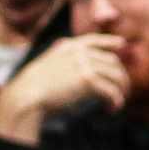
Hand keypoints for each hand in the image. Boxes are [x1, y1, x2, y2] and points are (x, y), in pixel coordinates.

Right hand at [0, 36, 130, 144]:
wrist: (26, 96)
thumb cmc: (32, 90)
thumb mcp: (48, 70)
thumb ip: (63, 67)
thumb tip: (77, 77)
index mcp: (67, 47)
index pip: (93, 40)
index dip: (110, 42)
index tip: (122, 45)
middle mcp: (78, 52)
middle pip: (111, 61)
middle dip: (120, 76)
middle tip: (122, 91)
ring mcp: (83, 64)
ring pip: (115, 75)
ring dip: (120, 91)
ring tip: (117, 104)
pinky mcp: (87, 80)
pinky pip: (111, 90)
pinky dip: (116, 101)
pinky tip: (112, 109)